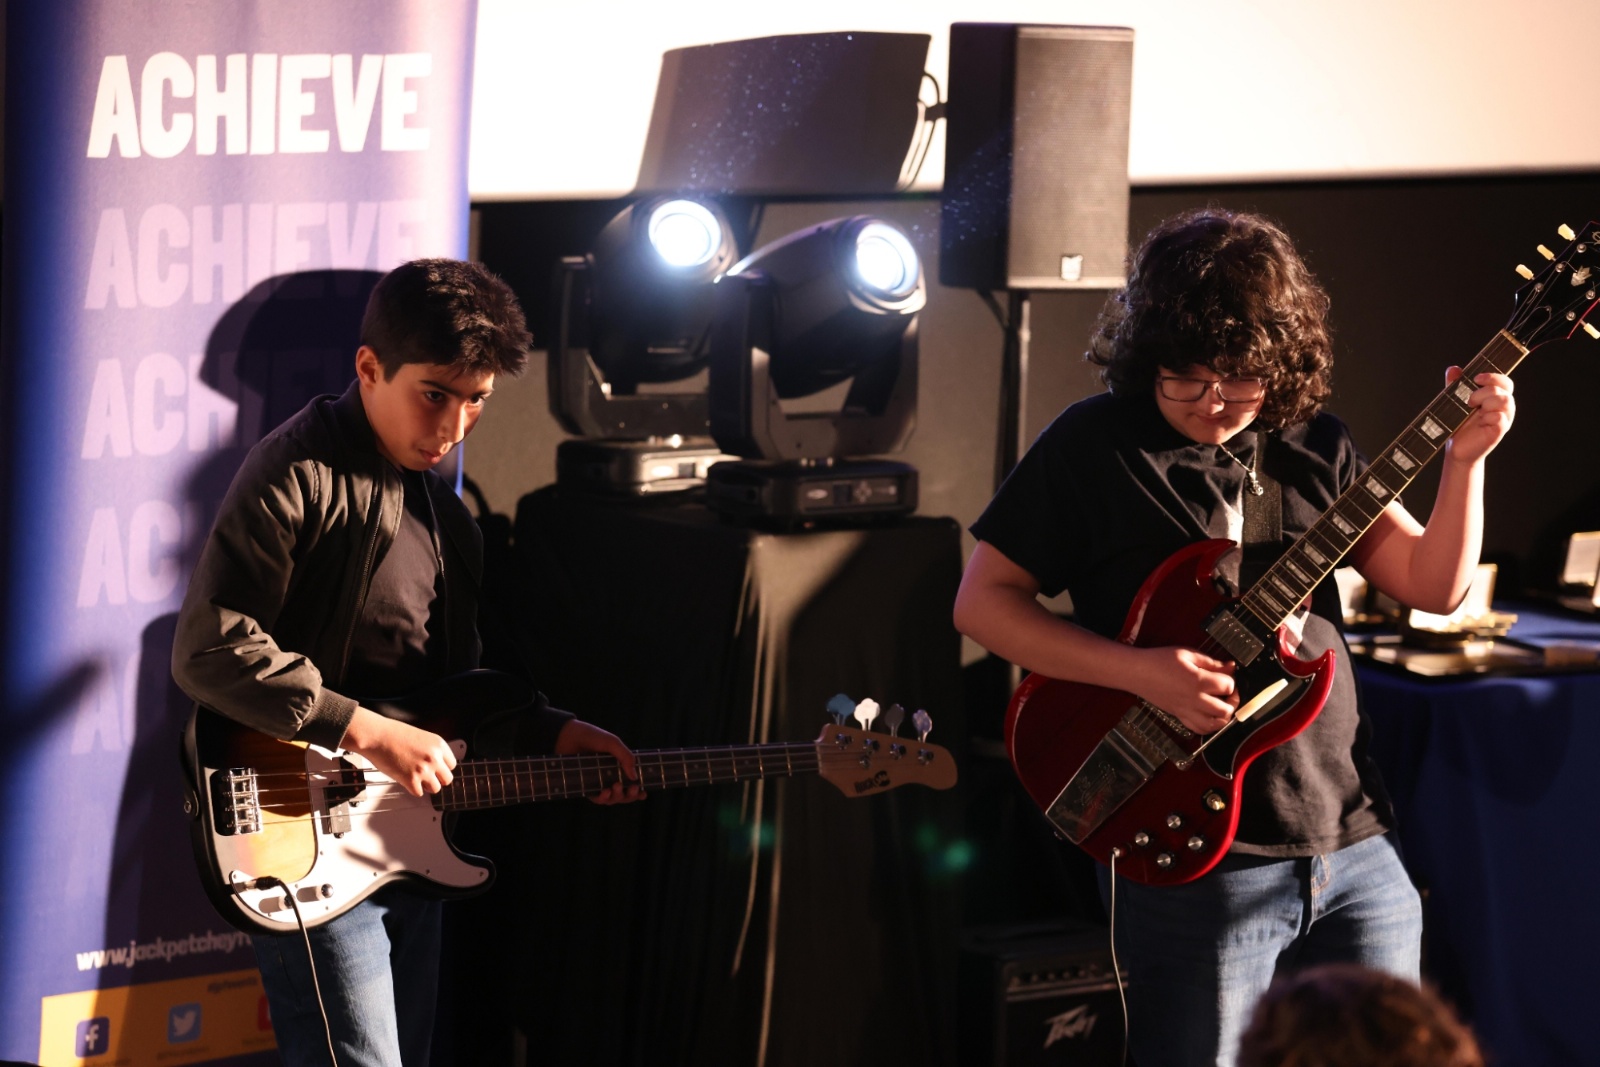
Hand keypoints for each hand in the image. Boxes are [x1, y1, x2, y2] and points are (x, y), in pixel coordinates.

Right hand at [341, 707, 456, 796]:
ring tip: (415, 779)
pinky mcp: (411, 780)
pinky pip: (419, 793)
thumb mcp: (421, 737)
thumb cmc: (393, 734)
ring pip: (435, 789)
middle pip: (447, 779)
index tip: (437, 770)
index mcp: (438, 745)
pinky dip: (412, 789)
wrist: (376, 736)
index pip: (452, 765)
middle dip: (437, 779)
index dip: (442, 768)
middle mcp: (434, 757)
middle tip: (427, 777)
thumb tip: (437, 764)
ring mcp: (424, 770)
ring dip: (425, 786)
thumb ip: (431, 751)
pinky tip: (406, 780)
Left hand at [555, 719, 643, 803]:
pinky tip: (605, 792)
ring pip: (611, 799)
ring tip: (616, 787)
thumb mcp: (612, 743)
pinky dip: (602, 798)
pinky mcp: (585, 786)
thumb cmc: (592, 736)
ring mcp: (598, 782)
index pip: (631, 782)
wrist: (568, 736)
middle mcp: (609, 776)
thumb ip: (625, 757)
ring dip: (617, 797)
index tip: (644, 793)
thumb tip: (635, 777)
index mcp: (618, 766)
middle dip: (630, 795)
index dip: (638, 791)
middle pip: (623, 794)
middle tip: (632, 788)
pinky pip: (596, 798)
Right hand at [1127, 646, 1238, 734]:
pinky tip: (1210, 715)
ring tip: (1222, 705)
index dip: (1231, 679)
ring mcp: (1186, 710)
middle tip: (1229, 692)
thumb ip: (1211, 662)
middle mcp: (1194, 699)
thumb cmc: (1159, 660)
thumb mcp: (1187, 653)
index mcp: (1197, 681)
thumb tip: (1230, 667)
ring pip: (1214, 725)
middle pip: (1225, 710)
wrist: (1137, 672)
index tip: (1226, 674)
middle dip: (1233, 701)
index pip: (1227, 686)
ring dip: (1223, 717)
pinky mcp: (1179, 716)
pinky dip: (1209, 726)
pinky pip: (1199, 730)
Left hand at [1443, 367, 1513, 465]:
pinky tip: (1480, 421)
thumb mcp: (1455, 401)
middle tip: (1469, 401)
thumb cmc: (1459, 424)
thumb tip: (1453, 368)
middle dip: (1484, 390)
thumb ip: (1455, 385)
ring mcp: (1503, 419)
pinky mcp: (1499, 431)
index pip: (1505, 382)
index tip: (1476, 378)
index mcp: (1495, 398)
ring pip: (1505, 401)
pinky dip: (1489, 416)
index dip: (1494, 376)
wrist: (1456, 448)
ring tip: (1472, 409)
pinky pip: (1500, 418)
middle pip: (1504, 389)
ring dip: (1486, 401)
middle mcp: (1503, 407)